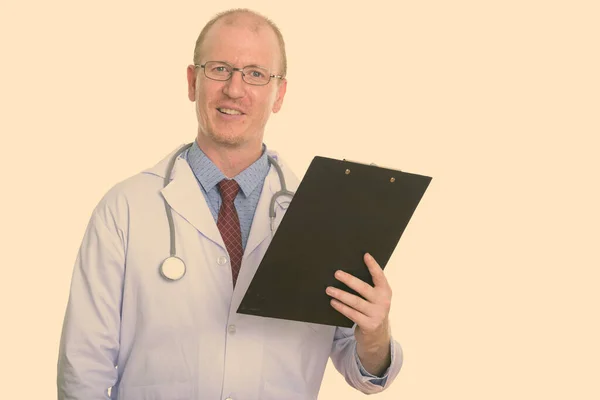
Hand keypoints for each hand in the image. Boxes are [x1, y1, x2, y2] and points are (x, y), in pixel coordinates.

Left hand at [326, 253, 392, 374]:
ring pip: (355, 302)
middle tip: (337, 273)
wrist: (377, 335)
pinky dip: (341, 307)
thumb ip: (369, 287)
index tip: (365, 255)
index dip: (373, 265)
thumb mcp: (375, 298)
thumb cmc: (372, 310)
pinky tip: (333, 302)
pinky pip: (352, 314)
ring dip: (340, 294)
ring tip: (329, 289)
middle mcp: (383, 302)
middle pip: (363, 288)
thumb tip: (348, 273)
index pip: (380, 276)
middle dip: (349, 280)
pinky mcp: (369, 325)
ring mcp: (377, 314)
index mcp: (385, 291)